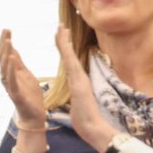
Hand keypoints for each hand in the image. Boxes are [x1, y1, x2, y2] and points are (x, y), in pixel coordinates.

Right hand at [0, 30, 46, 124]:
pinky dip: (10, 68)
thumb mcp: (25, 74)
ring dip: (6, 53)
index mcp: (10, 72)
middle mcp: (6, 77)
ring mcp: (9, 85)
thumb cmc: (30, 95)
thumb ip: (18, 63)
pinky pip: (11, 79)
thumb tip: (12, 49)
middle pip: (2, 57)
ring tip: (8, 41)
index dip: (5, 41)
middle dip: (4, 43)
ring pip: (4, 67)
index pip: (5, 53)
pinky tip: (11, 58)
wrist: (34, 114)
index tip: (7, 29)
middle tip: (6, 31)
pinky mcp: (15, 93)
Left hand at [54, 26, 115, 151]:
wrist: (92, 126)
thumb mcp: (78, 103)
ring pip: (69, 54)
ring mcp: (79, 76)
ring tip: (60, 27)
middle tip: (60, 25)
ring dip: (64, 40)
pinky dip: (66, 50)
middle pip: (69, 54)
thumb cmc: (85, 119)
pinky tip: (63, 40)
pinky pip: (70, 61)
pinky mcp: (78, 79)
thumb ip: (78, 97)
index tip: (62, 36)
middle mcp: (78, 75)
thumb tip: (77, 96)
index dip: (65, 48)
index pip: (69, 61)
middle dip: (64, 39)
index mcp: (77, 80)